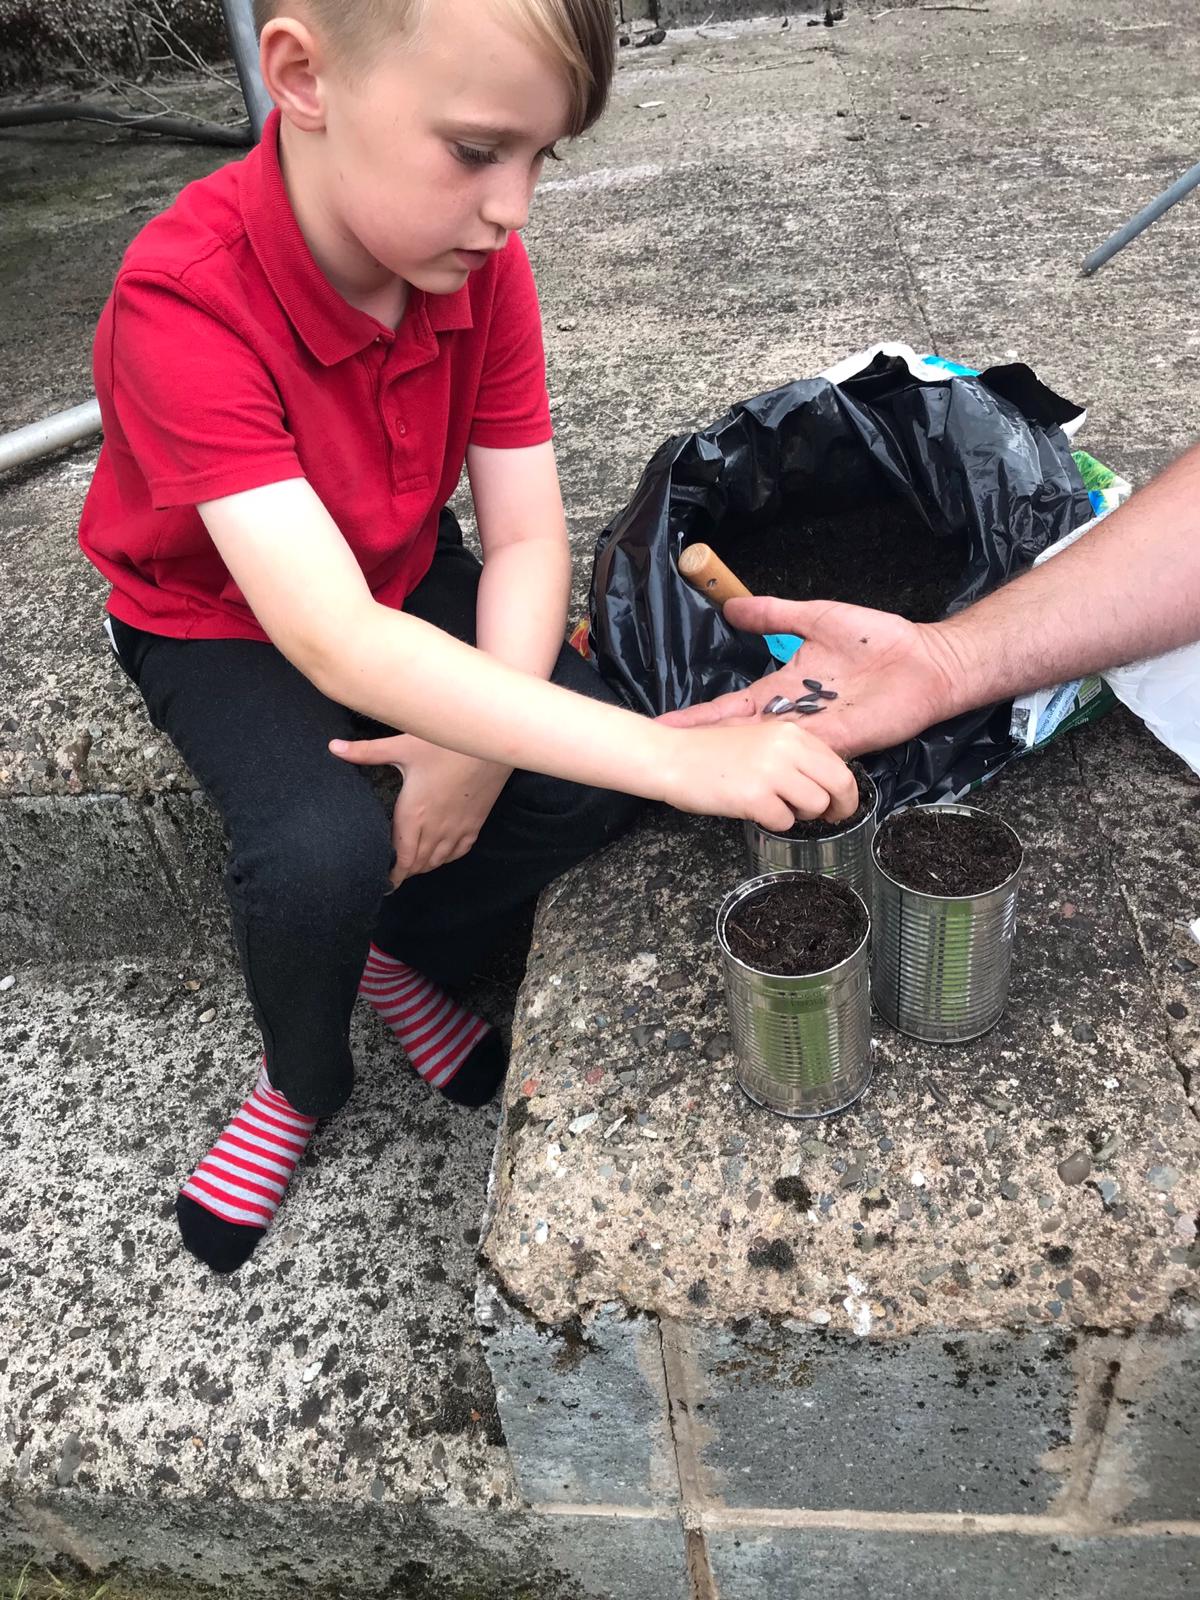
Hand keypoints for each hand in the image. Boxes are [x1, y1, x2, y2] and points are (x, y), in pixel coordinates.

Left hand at [329, 733, 510, 883]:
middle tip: (394, 874)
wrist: (490, 745)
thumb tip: (333, 748)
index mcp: (413, 814)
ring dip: (424, 866)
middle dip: (405, 871)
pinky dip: (447, 858)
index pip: (402, 857)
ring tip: (413, 867)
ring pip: (438, 860)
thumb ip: (366, 752)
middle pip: (419, 863)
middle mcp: (435, 828)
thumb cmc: (446, 745)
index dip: (393, 874)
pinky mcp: (475, 824)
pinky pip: (459, 852)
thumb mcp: (403, 746)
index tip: (384, 882)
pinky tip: (440, 855)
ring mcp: (457, 828)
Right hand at [658, 597, 956, 756]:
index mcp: (784, 688)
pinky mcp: (839, 741)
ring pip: (765, 753)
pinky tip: (747, 776)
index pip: (732, 707)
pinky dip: (778, 767)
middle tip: (664, 759)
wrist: (925, 661)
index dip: (700, 716)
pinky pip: (801, 755)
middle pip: (739, 737)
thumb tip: (731, 606)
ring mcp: (814, 734)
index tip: (666, 726)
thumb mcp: (815, 618)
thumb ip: (774, 614)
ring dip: (733, 764)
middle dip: (704, 748)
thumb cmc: (876, 639)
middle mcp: (792, 717)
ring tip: (694, 773)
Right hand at [658, 718, 859, 831]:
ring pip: (815, 805)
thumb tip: (824, 782)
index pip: (837, 763)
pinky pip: (784, 821)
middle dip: (839, 806)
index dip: (844, 789)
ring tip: (775, 808)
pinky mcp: (755, 797)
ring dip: (800, 815)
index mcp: (790, 732)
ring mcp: (772, 772)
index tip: (838, 803)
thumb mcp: (758, 739)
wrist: (671, 757)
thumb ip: (791, 754)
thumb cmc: (710, 752)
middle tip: (830, 819)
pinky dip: (772, 822)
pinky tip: (753, 811)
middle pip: (838, 784)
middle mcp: (786, 748)